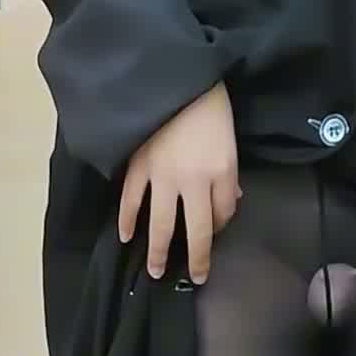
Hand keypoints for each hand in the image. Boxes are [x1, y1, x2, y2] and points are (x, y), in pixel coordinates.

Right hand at [118, 83, 239, 284]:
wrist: (175, 78)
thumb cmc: (209, 106)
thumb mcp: (229, 141)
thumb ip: (227, 175)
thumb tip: (227, 201)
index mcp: (220, 172)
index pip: (222, 214)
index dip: (221, 227)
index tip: (215, 233)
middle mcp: (192, 181)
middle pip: (195, 230)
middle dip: (196, 257)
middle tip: (195, 277)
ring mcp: (162, 176)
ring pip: (161, 223)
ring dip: (158, 251)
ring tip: (155, 271)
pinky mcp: (138, 167)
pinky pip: (132, 200)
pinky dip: (128, 220)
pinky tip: (126, 236)